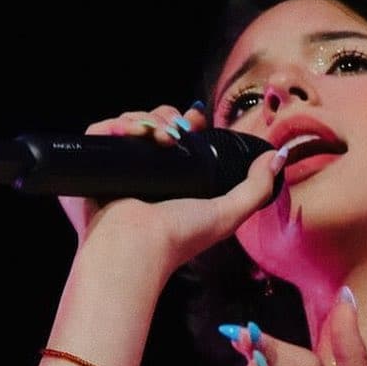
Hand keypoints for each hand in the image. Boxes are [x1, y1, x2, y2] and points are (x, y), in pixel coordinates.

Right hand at [58, 104, 283, 277]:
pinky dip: (112, 125)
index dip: (186, 122)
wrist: (134, 248)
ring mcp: (113, 170)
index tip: (196, 122)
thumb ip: (256, 188)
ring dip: (143, 119)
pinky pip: (97, 132)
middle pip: (151, 125)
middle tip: (175, 130)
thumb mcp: (228, 214)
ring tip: (155, 135)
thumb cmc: (178, 238)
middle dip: (164, 117)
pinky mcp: (88, 166)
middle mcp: (141, 174)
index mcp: (168, 181)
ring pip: (126, 124)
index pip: (176, 137)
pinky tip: (129, 132)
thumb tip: (278, 157)